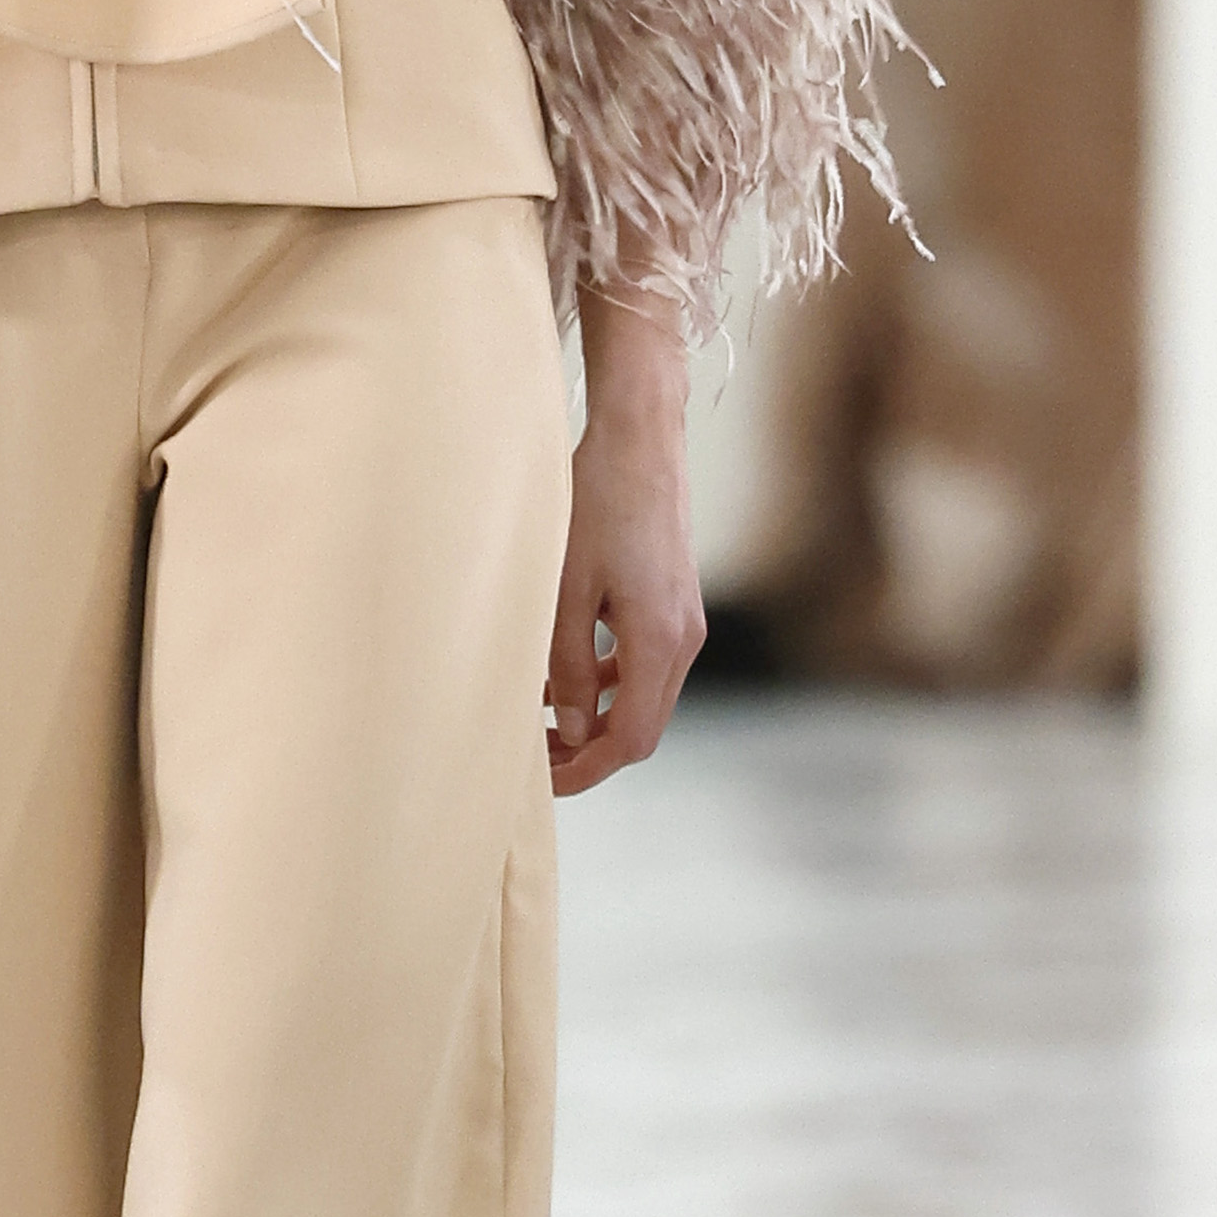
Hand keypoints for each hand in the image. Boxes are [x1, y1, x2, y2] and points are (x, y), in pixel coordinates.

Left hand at [551, 301, 705, 794]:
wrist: (640, 437)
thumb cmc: (596, 501)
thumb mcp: (565, 588)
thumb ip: (568, 666)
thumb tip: (572, 730)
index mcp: (659, 639)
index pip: (631, 738)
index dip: (586, 769)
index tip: (542, 779)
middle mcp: (683, 638)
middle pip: (642, 727)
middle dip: (589, 752)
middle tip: (533, 757)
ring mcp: (684, 621)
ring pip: (643, 697)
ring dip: (596, 718)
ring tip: (538, 719)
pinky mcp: (674, 603)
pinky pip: (644, 665)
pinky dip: (608, 683)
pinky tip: (565, 676)